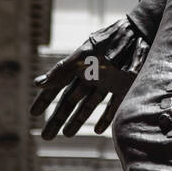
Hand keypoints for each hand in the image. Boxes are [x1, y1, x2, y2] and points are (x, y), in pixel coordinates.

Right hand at [29, 18, 148, 138]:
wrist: (139, 34)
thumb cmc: (108, 44)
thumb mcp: (83, 58)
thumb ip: (62, 71)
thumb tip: (37, 83)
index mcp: (79, 67)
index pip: (57, 86)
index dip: (45, 99)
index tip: (33, 113)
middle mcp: (91, 77)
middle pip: (70, 101)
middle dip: (57, 118)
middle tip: (45, 136)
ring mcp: (107, 83)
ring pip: (89, 105)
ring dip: (78, 120)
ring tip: (66, 135)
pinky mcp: (124, 87)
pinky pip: (113, 106)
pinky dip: (106, 118)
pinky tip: (99, 130)